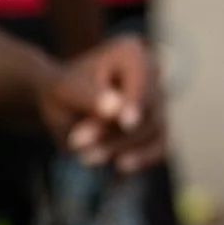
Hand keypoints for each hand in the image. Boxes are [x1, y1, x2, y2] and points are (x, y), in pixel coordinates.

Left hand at [38, 32, 167, 172]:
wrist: (64, 105)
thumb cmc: (62, 91)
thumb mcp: (64, 90)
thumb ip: (88, 96)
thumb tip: (116, 109)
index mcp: (132, 53)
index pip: (141, 78)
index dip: (135, 101)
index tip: (126, 122)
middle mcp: (153, 73)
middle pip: (149, 108)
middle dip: (116, 132)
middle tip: (76, 143)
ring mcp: (159, 100)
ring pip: (154, 129)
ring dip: (123, 148)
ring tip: (87, 158)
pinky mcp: (159, 125)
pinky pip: (160, 144)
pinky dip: (143, 158)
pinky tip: (119, 171)